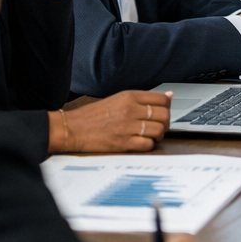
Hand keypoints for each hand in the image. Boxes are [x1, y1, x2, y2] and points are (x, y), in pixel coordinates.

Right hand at [52, 90, 170, 153]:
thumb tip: (168, 96)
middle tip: (159, 126)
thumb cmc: (93, 115)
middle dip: (165, 122)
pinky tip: (142, 143)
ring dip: (159, 135)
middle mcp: (130, 110)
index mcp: (129, 97)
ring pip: (158, 130)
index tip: (164, 111)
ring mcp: (127, 127)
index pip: (161, 99)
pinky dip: (149, 145)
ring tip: (151, 135)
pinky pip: (147, 144)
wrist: (72, 128)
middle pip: (163, 115)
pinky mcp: (123, 143)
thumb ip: (143, 98)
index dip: (167, 106)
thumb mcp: (118, 99)